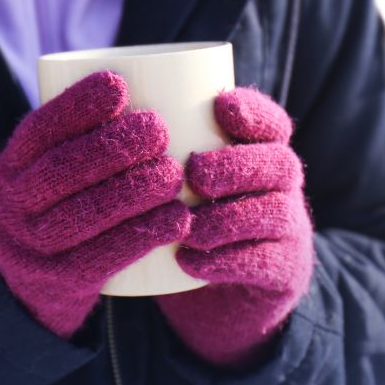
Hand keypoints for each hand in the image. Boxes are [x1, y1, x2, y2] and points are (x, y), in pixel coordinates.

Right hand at [0, 71, 190, 337]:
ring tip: (174, 172)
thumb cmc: (58, 210)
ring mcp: (33, 247)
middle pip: (64, 169)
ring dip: (135, 189)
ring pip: (85, 213)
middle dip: (115, 145)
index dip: (78, 105)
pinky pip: (103, 257)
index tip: (119, 85)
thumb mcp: (46, 173)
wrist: (28, 289)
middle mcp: (12, 205)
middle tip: (160, 130)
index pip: (40, 130)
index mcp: (11, 167)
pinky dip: (143, 235)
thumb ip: (79, 139)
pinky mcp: (62, 282)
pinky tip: (176, 219)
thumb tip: (142, 81)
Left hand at [155, 88, 313, 367]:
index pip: (273, 124)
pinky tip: (188, 261)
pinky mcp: (284, 270)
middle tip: (194, 171)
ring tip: (187, 226)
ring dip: (228, 218)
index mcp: (266, 152)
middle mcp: (284, 187)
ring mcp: (290, 230)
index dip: (255, 112)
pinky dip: (224, 263)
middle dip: (237, 165)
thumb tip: (95, 98)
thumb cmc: (198, 214)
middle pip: (281, 164)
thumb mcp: (188, 176)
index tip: (221, 105)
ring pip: (275, 214)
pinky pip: (264, 264)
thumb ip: (162, 143)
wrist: (231, 287)